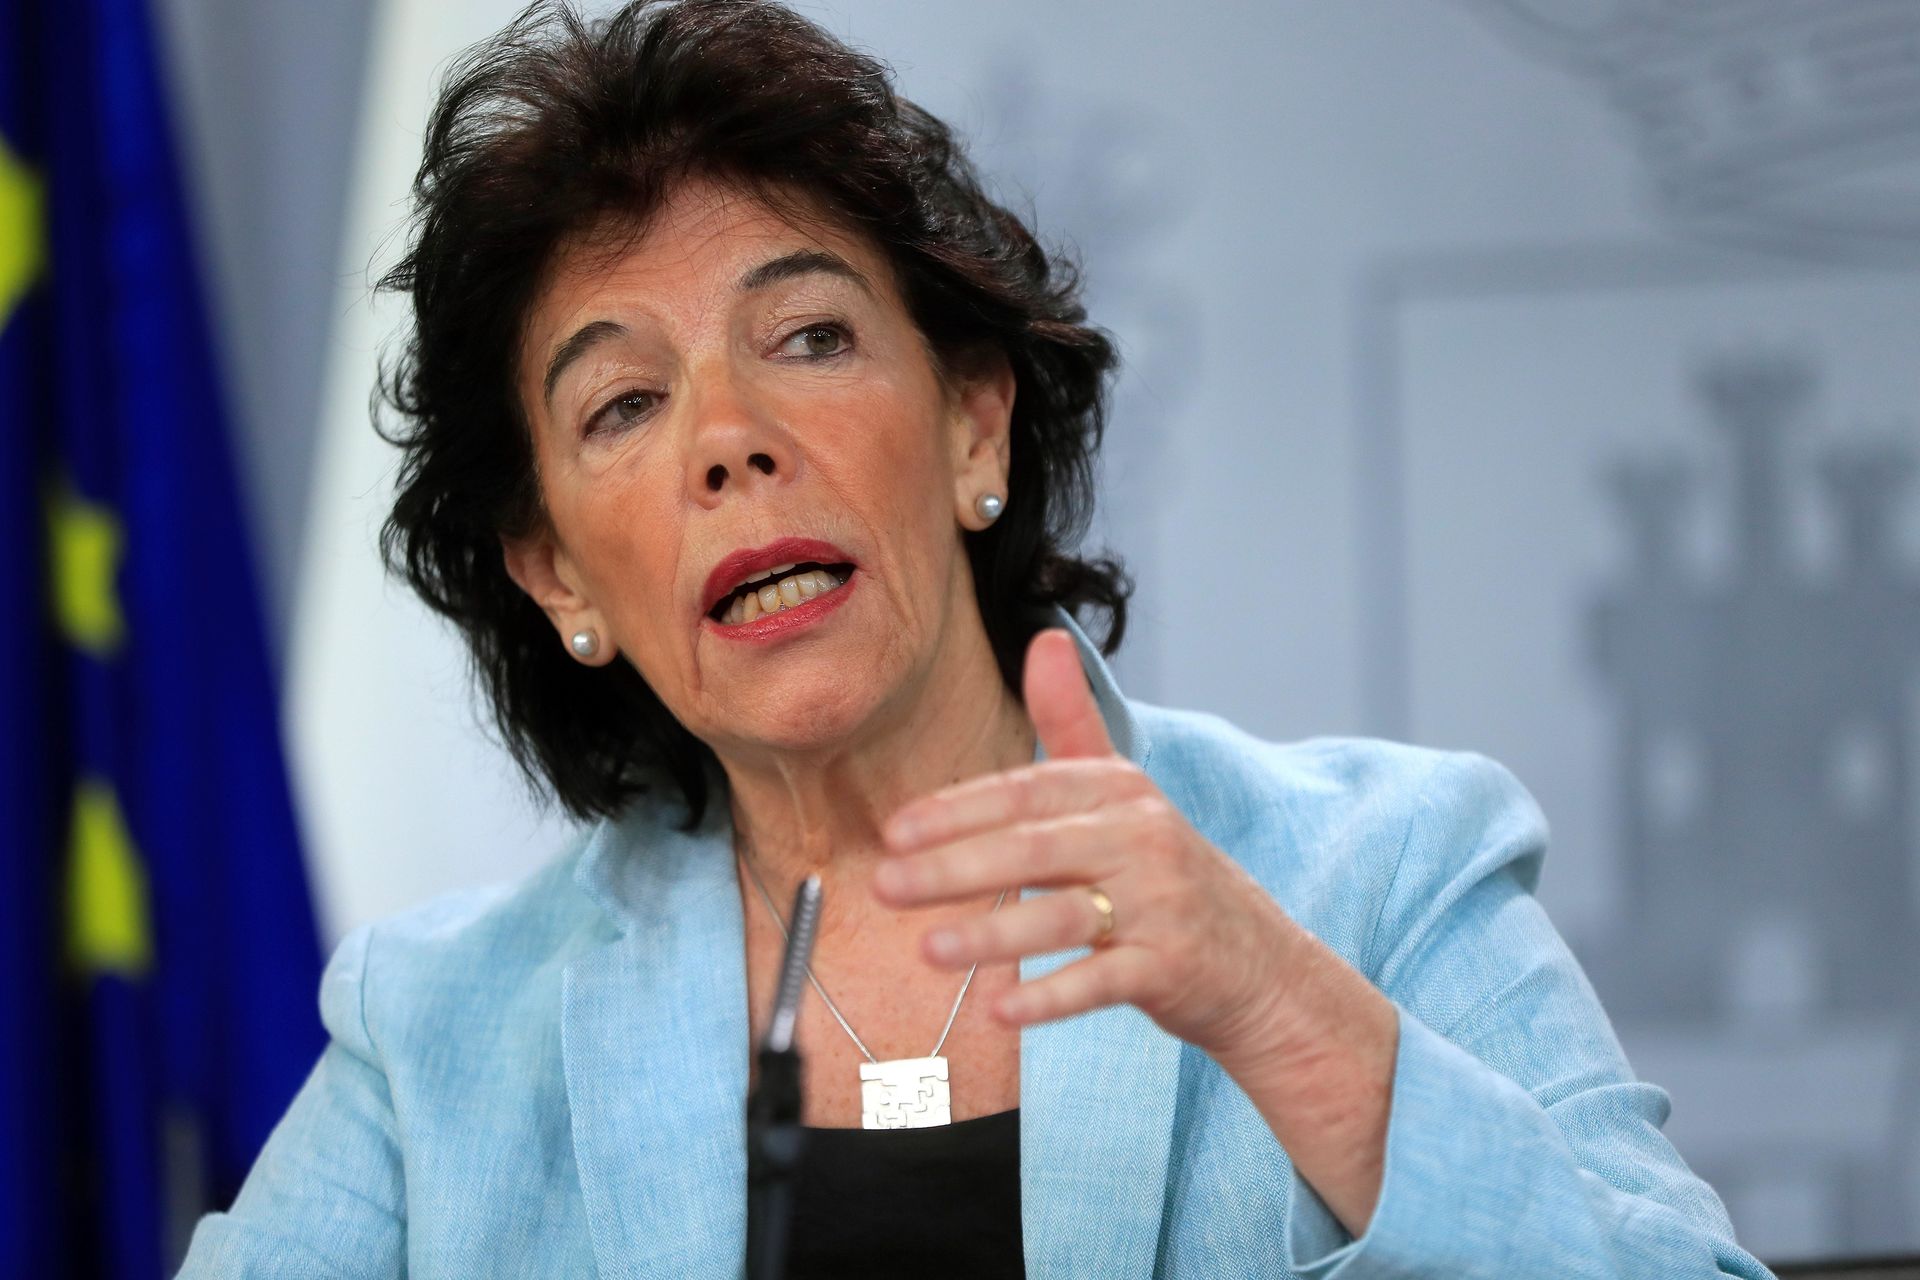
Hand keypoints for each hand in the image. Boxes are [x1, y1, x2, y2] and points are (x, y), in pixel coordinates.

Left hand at [873, 627, 1302, 1062]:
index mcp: (1118, 790)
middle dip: (953, 867)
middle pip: (1035, 849)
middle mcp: (1142, 838)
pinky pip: (1103, 981)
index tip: (895, 831)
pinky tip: (999, 1012)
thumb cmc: (1166, 875)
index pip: (1026, 794)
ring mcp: (1161, 903)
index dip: (957, 811)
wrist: (1259, 963)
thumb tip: (1044, 637)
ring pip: (1065, 916)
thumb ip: (1074, 721)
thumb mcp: (1123, 794)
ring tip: (926, 952)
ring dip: (992, 935)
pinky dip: (1051, 998)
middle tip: (884, 886)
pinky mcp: (1173, 965)